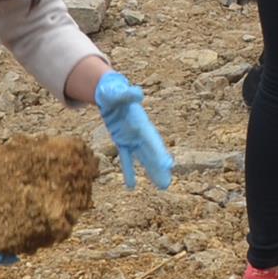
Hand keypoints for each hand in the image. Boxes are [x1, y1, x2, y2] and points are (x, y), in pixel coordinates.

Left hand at [95, 70, 173, 189]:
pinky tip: (131, 186)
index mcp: (141, 123)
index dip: (159, 152)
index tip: (168, 165)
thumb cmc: (114, 92)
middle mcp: (140, 132)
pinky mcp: (122, 141)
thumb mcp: (118, 93)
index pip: (151, 139)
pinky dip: (129, 171)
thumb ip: (128, 94)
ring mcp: (132, 138)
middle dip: (158, 168)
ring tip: (163, 186)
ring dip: (152, 171)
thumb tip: (138, 92)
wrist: (109, 93)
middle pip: (151, 153)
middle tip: (167, 184)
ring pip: (143, 158)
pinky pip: (127, 158)